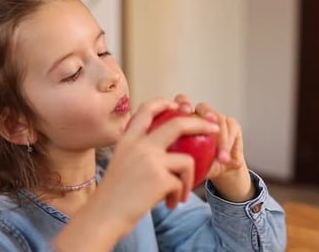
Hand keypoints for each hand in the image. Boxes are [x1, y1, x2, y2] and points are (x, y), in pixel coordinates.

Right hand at [97, 98, 219, 231]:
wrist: (104, 216)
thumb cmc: (113, 196)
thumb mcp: (121, 163)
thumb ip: (139, 152)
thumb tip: (166, 152)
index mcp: (128, 140)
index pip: (146, 110)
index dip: (163, 103)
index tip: (177, 105)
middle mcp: (139, 145)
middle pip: (177, 124)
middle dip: (200, 123)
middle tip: (214, 129)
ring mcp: (151, 161)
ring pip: (186, 161)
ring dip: (188, 179)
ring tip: (180, 195)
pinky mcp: (160, 178)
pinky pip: (182, 184)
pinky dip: (179, 196)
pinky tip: (170, 204)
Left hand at [174, 94, 252, 201]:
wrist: (221, 169)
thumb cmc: (199, 165)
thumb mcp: (186, 165)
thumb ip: (179, 158)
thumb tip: (169, 162)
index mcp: (184, 120)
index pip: (180, 105)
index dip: (181, 104)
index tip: (183, 111)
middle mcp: (200, 116)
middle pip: (201, 106)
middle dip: (204, 112)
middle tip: (207, 121)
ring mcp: (216, 118)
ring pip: (218, 117)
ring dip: (220, 138)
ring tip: (219, 157)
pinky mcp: (231, 123)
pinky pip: (230, 127)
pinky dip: (228, 143)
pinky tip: (225, 157)